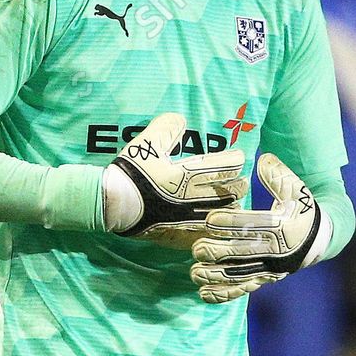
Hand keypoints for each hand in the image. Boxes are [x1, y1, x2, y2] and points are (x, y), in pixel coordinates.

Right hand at [102, 112, 247, 249]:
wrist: (113, 204)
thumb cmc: (131, 172)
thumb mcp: (147, 143)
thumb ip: (166, 127)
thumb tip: (180, 119)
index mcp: (189, 174)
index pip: (225, 166)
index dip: (236, 160)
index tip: (239, 158)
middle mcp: (193, 197)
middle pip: (229, 192)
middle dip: (239, 185)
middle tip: (242, 182)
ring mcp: (188, 219)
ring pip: (221, 215)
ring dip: (231, 209)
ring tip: (235, 205)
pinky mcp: (179, 235)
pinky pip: (203, 236)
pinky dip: (212, 231)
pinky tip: (216, 228)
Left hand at [190, 153, 331, 302]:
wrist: (316, 240)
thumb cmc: (299, 208)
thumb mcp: (296, 188)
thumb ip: (279, 175)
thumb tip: (263, 160)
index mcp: (284, 226)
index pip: (255, 225)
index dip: (232, 223)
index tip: (210, 220)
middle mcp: (277, 251)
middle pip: (243, 253)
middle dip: (219, 252)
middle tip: (197, 249)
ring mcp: (270, 268)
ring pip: (240, 275)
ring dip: (216, 276)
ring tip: (194, 273)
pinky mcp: (265, 279)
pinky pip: (243, 289)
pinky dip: (224, 294)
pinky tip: (204, 293)